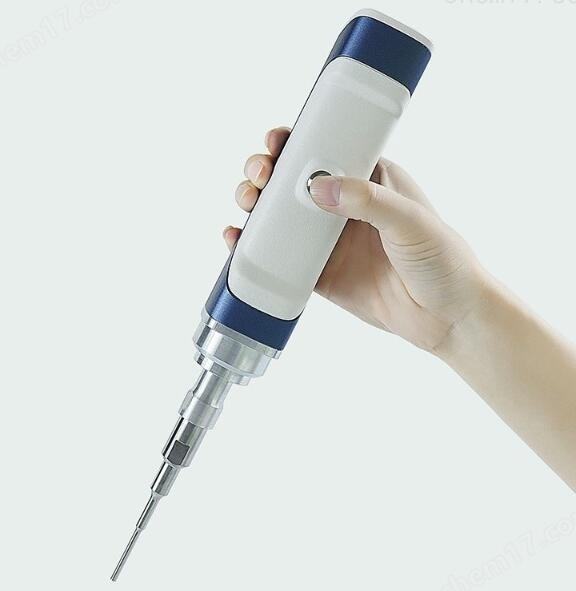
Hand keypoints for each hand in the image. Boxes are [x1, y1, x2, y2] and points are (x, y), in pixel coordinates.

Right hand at [225, 127, 489, 352]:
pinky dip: (255, 246)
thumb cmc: (442, 259)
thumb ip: (368, 201)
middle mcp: (343, 206)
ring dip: (254, 204)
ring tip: (246, 203)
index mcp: (369, 180)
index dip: (295, 142)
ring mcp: (328, 241)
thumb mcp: (411, 221)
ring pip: (279, 215)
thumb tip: (318, 188)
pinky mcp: (319, 273)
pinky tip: (237, 240)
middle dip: (266, 172)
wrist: (445, 317)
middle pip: (292, 180)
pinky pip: (280, 257)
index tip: (277, 141)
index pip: (325, 149)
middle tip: (259, 177)